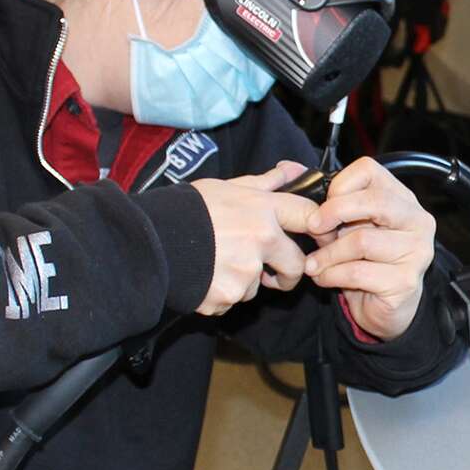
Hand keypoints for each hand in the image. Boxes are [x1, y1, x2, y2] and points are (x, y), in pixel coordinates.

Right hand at [188, 162, 315, 315]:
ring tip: (216, 264)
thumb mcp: (226, 187)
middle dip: (288, 273)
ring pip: (258, 285)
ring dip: (244, 280)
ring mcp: (246, 270)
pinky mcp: (228, 295)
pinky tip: (204, 277)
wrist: (149, 239)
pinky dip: (222, 294)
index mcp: (262, 209)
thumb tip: (290, 170)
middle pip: (296, 264)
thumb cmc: (186, 209)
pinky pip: (233, 299)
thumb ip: (263, 184)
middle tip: (276, 275)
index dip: (321, 229)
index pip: (309, 216)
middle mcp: (261, 239)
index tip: (320, 239)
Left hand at [303, 158, 437, 340]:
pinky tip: (323, 278)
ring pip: (362, 241)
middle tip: (313, 228)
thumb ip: (323, 199)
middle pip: (374, 201)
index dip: (339, 185)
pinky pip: (358, 272)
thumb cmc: (363, 261)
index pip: (370, 170)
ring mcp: (416, 252)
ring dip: (327, 254)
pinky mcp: (406, 281)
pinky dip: (331, 275)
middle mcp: (417, 221)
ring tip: (313, 263)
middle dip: (334, 212)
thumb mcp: (344, 226)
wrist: (382, 308)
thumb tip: (286, 168)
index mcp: (402, 199)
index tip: (323, 206)